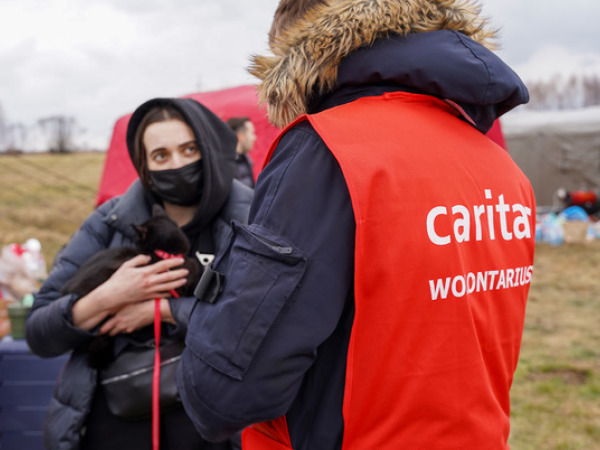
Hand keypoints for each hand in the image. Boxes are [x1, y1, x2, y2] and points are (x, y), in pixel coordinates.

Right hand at [72, 255, 186, 329]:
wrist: (112, 296)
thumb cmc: (118, 280)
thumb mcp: (126, 266)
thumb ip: (138, 260)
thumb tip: (148, 257)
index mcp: (144, 272)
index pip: (162, 265)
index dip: (173, 262)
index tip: (180, 260)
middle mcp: (149, 282)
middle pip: (168, 277)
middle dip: (179, 273)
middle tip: (187, 271)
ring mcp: (149, 291)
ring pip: (167, 287)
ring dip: (177, 283)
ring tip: (184, 280)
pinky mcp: (147, 297)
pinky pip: (160, 296)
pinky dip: (168, 293)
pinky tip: (173, 291)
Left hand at [100, 300, 154, 335]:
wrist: (153, 309)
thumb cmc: (141, 303)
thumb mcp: (127, 304)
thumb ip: (117, 308)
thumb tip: (110, 311)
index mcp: (118, 317)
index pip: (105, 328)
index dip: (101, 330)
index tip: (98, 332)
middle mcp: (122, 325)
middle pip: (112, 332)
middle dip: (109, 331)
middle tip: (107, 330)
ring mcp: (129, 328)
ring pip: (120, 332)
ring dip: (119, 330)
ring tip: (119, 326)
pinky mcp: (135, 329)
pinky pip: (128, 331)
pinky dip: (127, 329)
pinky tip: (129, 323)